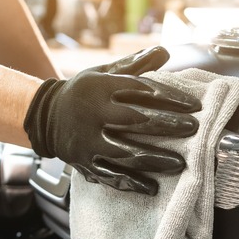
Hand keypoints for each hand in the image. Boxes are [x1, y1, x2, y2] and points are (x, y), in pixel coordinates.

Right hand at [23, 47, 200, 194]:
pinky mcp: (84, 163)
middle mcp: (92, 115)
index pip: (140, 90)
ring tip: (180, 163)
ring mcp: (87, 142)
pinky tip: (152, 186)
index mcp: (99, 89)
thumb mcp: (103, 73)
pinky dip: (132, 183)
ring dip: (155, 159)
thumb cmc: (83, 93)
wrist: (45, 117)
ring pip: (125, 153)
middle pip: (135, 121)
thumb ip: (134, 65)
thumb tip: (165, 52)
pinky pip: (110, 175)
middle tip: (193, 129)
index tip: (194, 105)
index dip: (169, 97)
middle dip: (167, 125)